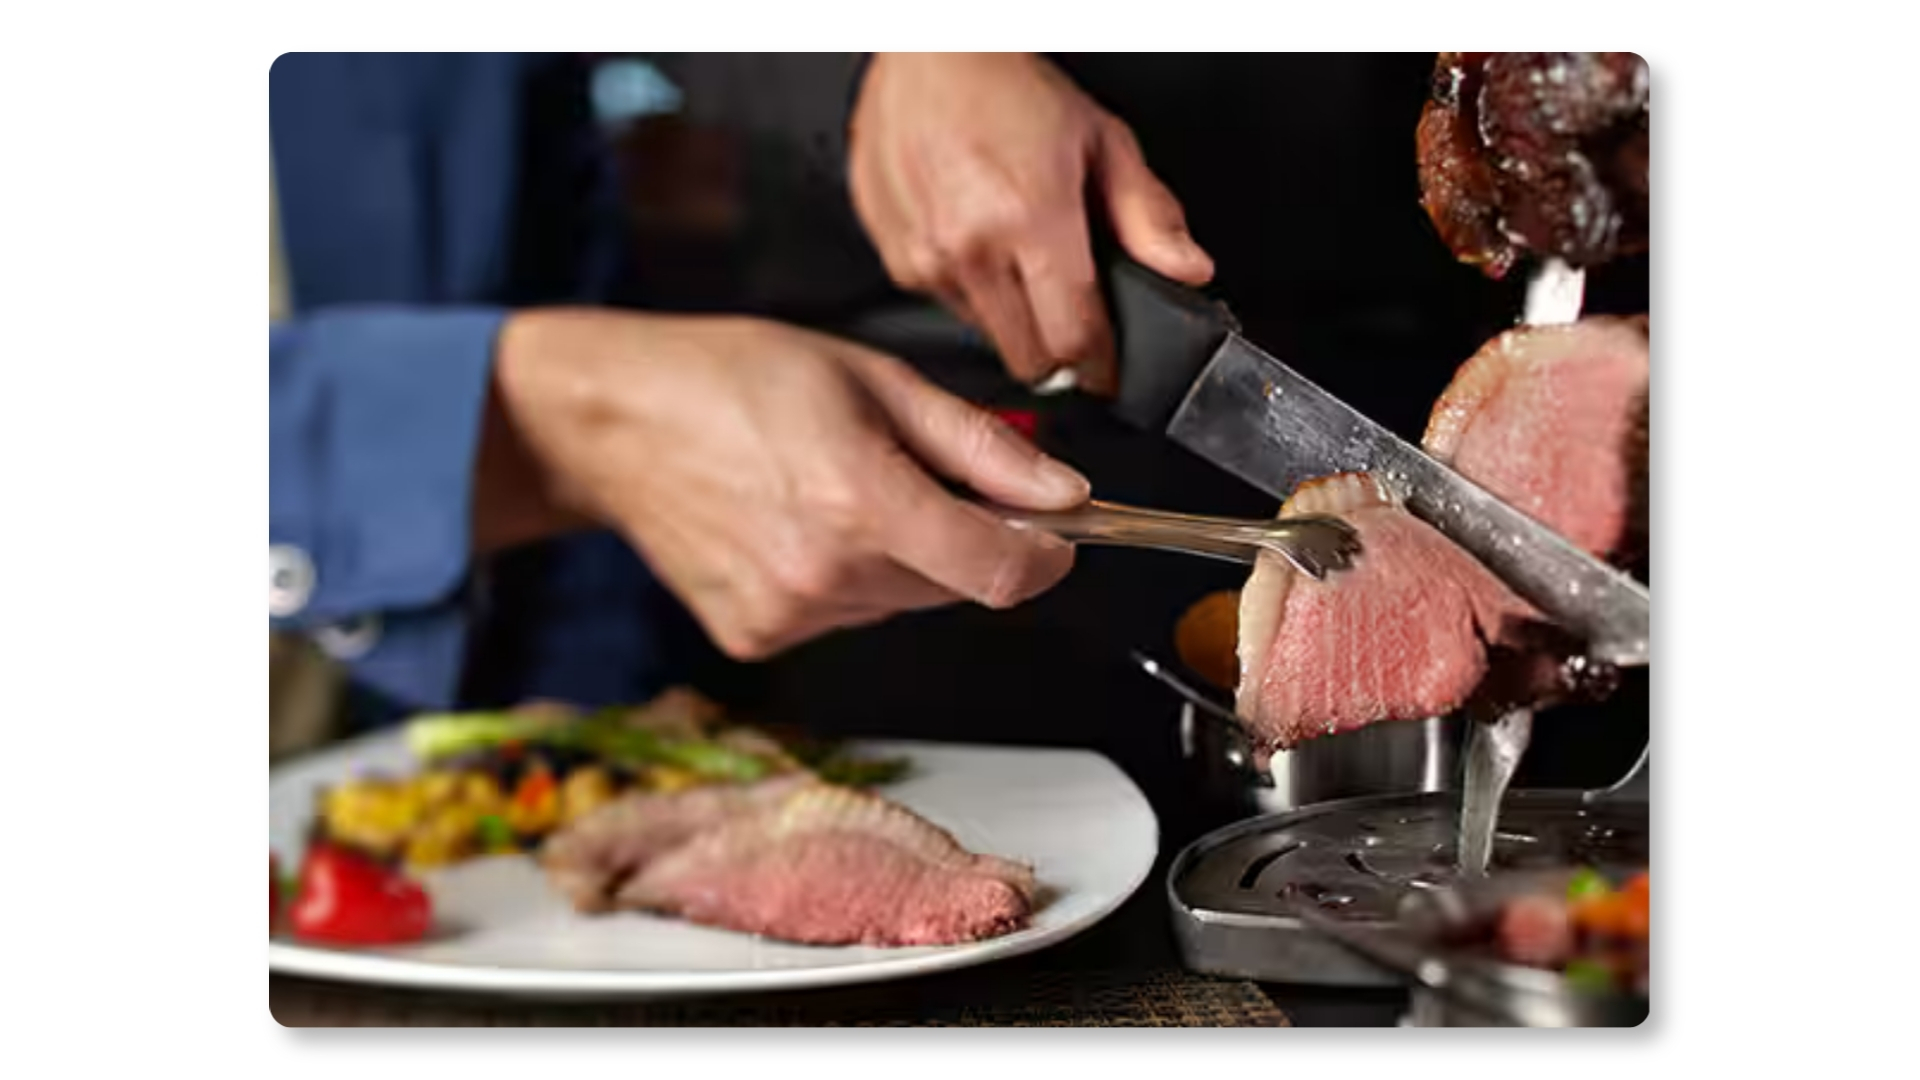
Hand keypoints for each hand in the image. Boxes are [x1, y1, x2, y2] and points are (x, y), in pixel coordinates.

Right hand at [482, 309, 1086, 659]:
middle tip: (909, 472)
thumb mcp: (874, 379)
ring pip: (899, 601)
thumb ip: (979, 445)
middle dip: (961, 535)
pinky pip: (844, 616)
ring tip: (835, 487)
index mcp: (860, 499)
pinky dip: (844, 578)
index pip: (998, 571)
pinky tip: (797, 524)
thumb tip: (1061, 492)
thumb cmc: (733, 379)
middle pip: (953, 584)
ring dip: (899, 556)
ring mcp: (786, 614)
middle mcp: (823, 572)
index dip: (1045, 556)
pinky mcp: (756, 637)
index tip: (1057, 534)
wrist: (615, 420)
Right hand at [849, 53, 1213, 394]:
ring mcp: (925, 257)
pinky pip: (944, 304)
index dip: (1100, 366)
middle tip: (1070, 318)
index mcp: (1031, 220)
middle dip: (1058, 350)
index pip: (1074, 340)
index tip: (1106, 370)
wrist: (927, 54)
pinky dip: (968, 288)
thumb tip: (1187, 269)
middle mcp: (970, 247)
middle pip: (1028, 358)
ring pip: (986, 335)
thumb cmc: (1007, 87)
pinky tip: (975, 239)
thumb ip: (1148, 216)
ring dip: (1010, 316)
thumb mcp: (1102, 141)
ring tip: (1016, 255)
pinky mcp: (895, 258)